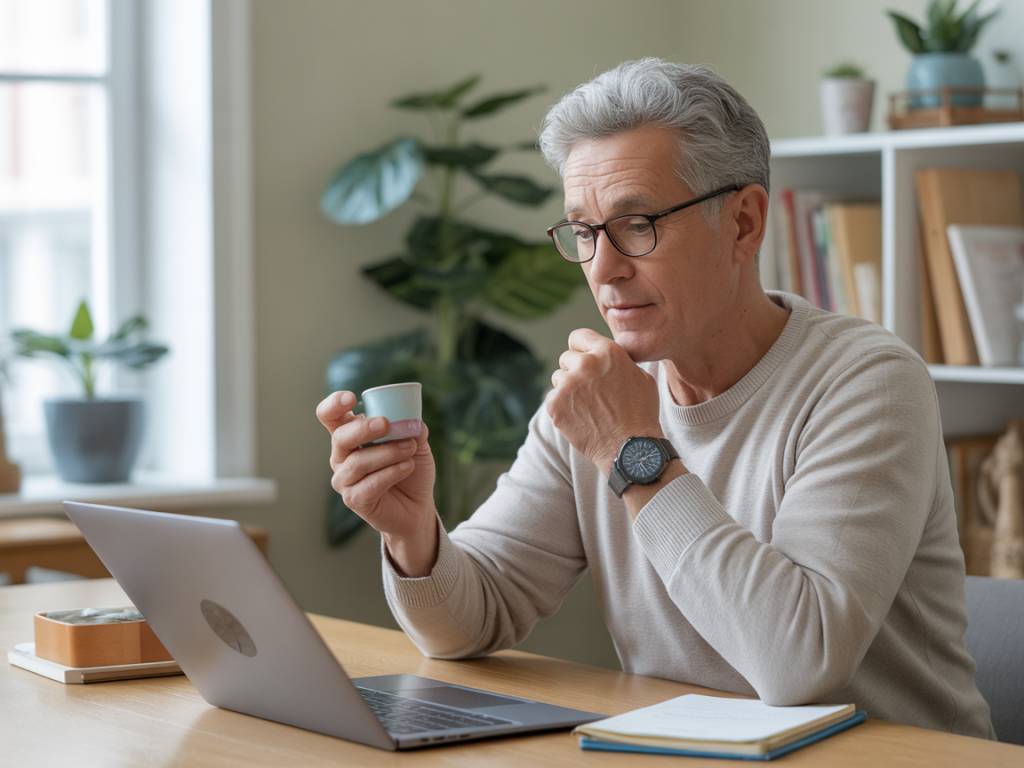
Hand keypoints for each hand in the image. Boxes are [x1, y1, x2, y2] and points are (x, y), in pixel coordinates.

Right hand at [316, 391, 437, 575]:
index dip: (334, 404)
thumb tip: (411, 418)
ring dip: (388, 453)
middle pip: (340, 437)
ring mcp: (345, 479)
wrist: (417, 505)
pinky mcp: (354, 499)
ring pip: (358, 462)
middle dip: (363, 429)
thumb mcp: (416, 442)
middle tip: (386, 424)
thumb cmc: (410, 468)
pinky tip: (407, 467)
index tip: (351, 398)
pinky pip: (369, 484)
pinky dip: (391, 473)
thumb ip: (412, 427)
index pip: (330, 416)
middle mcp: (341, 455)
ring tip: (410, 449)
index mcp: (350, 435)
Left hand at [546, 329, 662, 474]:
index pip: (579, 336)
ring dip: (568, 389)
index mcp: (607, 352)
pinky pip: (552, 398)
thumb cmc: (640, 413)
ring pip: (558, 378)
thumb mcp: (640, 376)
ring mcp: (567, 385)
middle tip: (590, 391)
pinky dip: (562, 408)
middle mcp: (585, 364)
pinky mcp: (555, 405)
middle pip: (566, 358)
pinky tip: (580, 418)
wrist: (630, 448)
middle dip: (575, 371)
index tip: (583, 359)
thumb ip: (618, 360)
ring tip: (587, 407)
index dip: (581, 348)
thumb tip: (604, 354)